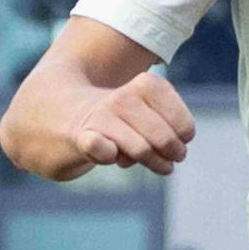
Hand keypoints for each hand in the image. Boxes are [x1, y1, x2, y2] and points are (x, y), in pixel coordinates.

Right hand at [66, 72, 196, 174]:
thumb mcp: (149, 110)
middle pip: (163, 138)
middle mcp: (124, 98)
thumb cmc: (119, 118)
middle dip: (172, 153)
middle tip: (172, 159)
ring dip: (151, 162)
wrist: (63, 113)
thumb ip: (171, 126)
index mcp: (146, 85)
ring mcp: (101, 116)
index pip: (182, 121)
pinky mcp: (81, 136)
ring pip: (140, 149)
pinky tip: (113, 155)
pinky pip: (98, 145)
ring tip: (157, 164)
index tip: (182, 138)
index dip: (185, 135)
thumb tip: (176, 153)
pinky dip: (107, 153)